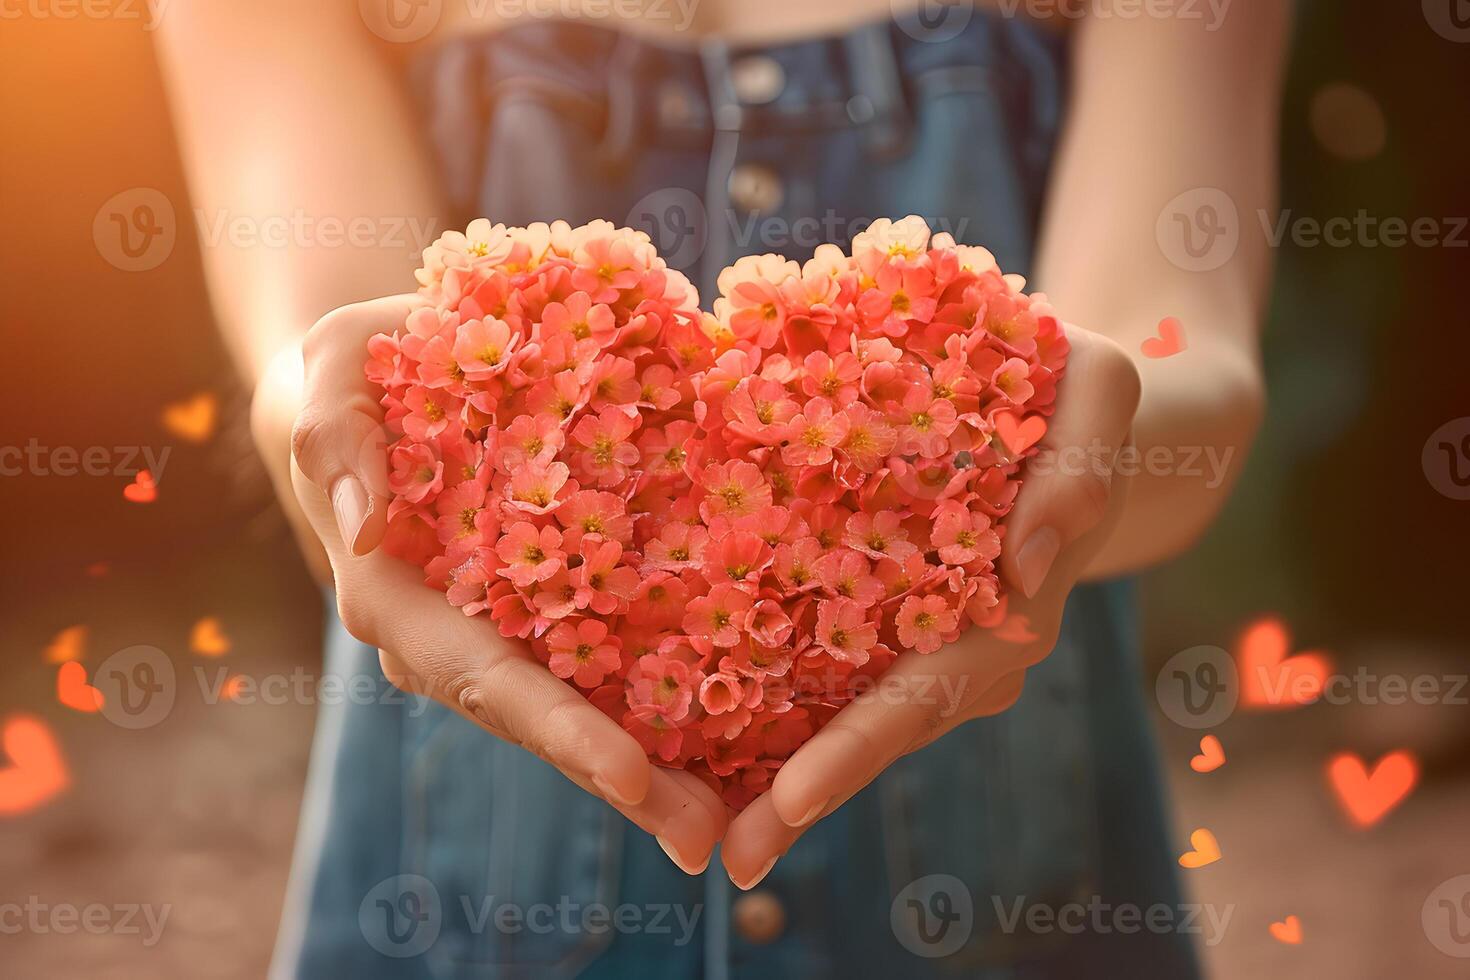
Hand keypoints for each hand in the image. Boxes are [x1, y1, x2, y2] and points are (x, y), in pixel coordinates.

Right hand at [287, 295, 727, 874]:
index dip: (552, 726)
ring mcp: (500, 633)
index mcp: (399, 596)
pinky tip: (729, 748)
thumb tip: (364, 522)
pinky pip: (600, 667)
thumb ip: (333, 434)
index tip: (625, 773)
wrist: (395, 376)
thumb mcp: (333, 367)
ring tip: (732, 819)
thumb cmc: (364, 368)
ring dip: (651, 772)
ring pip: (575, 712)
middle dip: (619, 780)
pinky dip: (657, 710)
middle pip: (539, 722)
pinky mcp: (546, 612)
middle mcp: (450, 636)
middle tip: (705, 836)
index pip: (477, 674)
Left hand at [719, 324, 1141, 888]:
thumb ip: (1079, 475)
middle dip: (807, 793)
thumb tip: (1026, 565)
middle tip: (727, 856)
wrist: (1071, 409)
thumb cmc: (1077, 392)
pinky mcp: (897, 624)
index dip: (863, 744)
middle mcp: (972, 645)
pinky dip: (788, 722)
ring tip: (710, 835)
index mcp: (1013, 605)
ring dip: (788, 778)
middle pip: (883, 729)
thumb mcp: (1100, 393)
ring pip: (858, 719)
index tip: (795, 798)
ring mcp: (935, 645)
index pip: (931, 687)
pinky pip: (842, 678)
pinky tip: (717, 758)